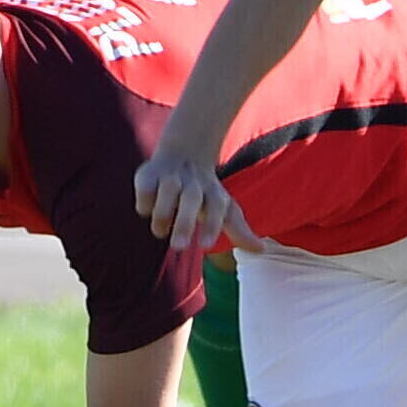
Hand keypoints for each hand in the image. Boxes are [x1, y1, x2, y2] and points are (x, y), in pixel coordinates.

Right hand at [132, 134, 262, 252]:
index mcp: (214, 195)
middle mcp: (194, 185)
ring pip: (166, 195)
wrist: (184, 156)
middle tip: (179, 247)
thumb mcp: (225, 210)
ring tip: (161, 230)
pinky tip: (149, 208)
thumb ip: (239, 231)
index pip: (217, 209)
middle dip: (185, 223)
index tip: (206, 246)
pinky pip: (145, 191)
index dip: (212, 226)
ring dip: (162, 215)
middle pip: (191, 201)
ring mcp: (171, 178)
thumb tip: (260, 250)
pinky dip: (145, 204)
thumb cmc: (206, 193)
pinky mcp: (149, 175)